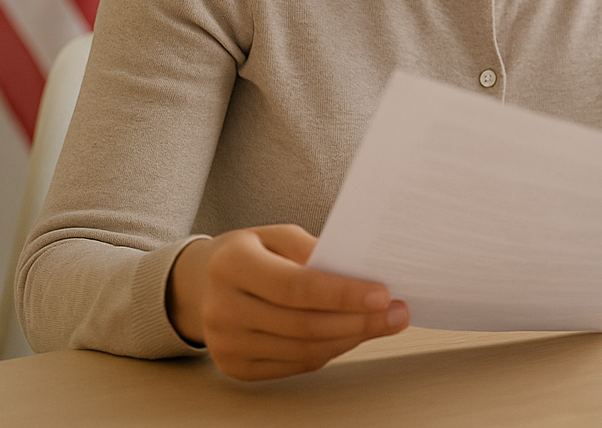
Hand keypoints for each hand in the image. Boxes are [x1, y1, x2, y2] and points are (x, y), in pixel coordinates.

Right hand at [165, 224, 408, 380]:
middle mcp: (221, 308)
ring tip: (383, 324)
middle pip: (303, 324)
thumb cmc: (253, 254)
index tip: (383, 294)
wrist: (204, 284)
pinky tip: (352, 335)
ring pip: (303, 350)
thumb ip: (314, 250)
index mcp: (231, 265)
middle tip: (398, 313)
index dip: (343, 293)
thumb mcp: (278, 235)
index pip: (296, 286)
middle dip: (359, 321)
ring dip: (351, 338)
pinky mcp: (234, 367)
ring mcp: (224, 343)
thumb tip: (361, 272)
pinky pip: (294, 365)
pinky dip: (330, 352)